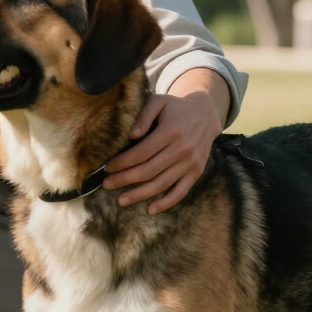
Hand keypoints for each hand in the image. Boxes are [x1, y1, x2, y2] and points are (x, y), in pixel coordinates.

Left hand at [102, 68, 228, 214]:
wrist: (205, 113)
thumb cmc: (175, 107)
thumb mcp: (158, 101)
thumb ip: (143, 116)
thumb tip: (131, 135)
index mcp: (170, 131)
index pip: (141, 152)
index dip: (122, 162)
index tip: (107, 167)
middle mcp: (182, 149)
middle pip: (149, 170)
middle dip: (125, 180)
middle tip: (106, 185)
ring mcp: (191, 163)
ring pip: (162, 184)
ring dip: (140, 194)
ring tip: (121, 200)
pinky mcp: (196, 172)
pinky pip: (181, 191)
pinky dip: (166, 202)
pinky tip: (151, 209)